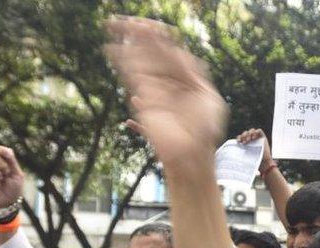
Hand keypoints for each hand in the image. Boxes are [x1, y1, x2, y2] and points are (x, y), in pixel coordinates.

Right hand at [0, 146, 24, 208]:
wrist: (8, 202)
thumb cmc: (14, 189)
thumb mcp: (17, 174)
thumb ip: (12, 162)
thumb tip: (7, 150)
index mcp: (2, 161)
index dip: (1, 150)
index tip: (8, 156)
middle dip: (1, 164)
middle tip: (6, 173)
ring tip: (1, 180)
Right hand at [105, 17, 226, 163]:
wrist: (192, 155)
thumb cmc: (206, 131)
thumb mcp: (208, 97)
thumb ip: (194, 73)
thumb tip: (178, 52)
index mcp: (188, 78)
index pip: (171, 50)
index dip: (158, 36)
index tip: (146, 23)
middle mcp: (170, 81)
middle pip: (152, 51)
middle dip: (138, 34)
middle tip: (122, 20)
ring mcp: (156, 90)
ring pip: (139, 61)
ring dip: (126, 44)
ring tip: (112, 27)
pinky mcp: (144, 101)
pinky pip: (132, 77)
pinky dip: (122, 63)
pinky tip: (112, 50)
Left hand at [236, 128, 272, 171]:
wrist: (264, 162)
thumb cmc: (255, 161)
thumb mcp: (245, 158)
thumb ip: (238, 157)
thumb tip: (233, 163)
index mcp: (246, 143)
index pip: (241, 137)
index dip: (239, 137)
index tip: (238, 141)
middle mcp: (251, 139)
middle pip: (245, 133)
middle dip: (244, 136)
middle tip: (245, 142)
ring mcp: (257, 137)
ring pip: (251, 130)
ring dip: (249, 133)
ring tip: (249, 139)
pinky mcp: (263, 137)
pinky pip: (259, 131)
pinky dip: (256, 132)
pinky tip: (254, 137)